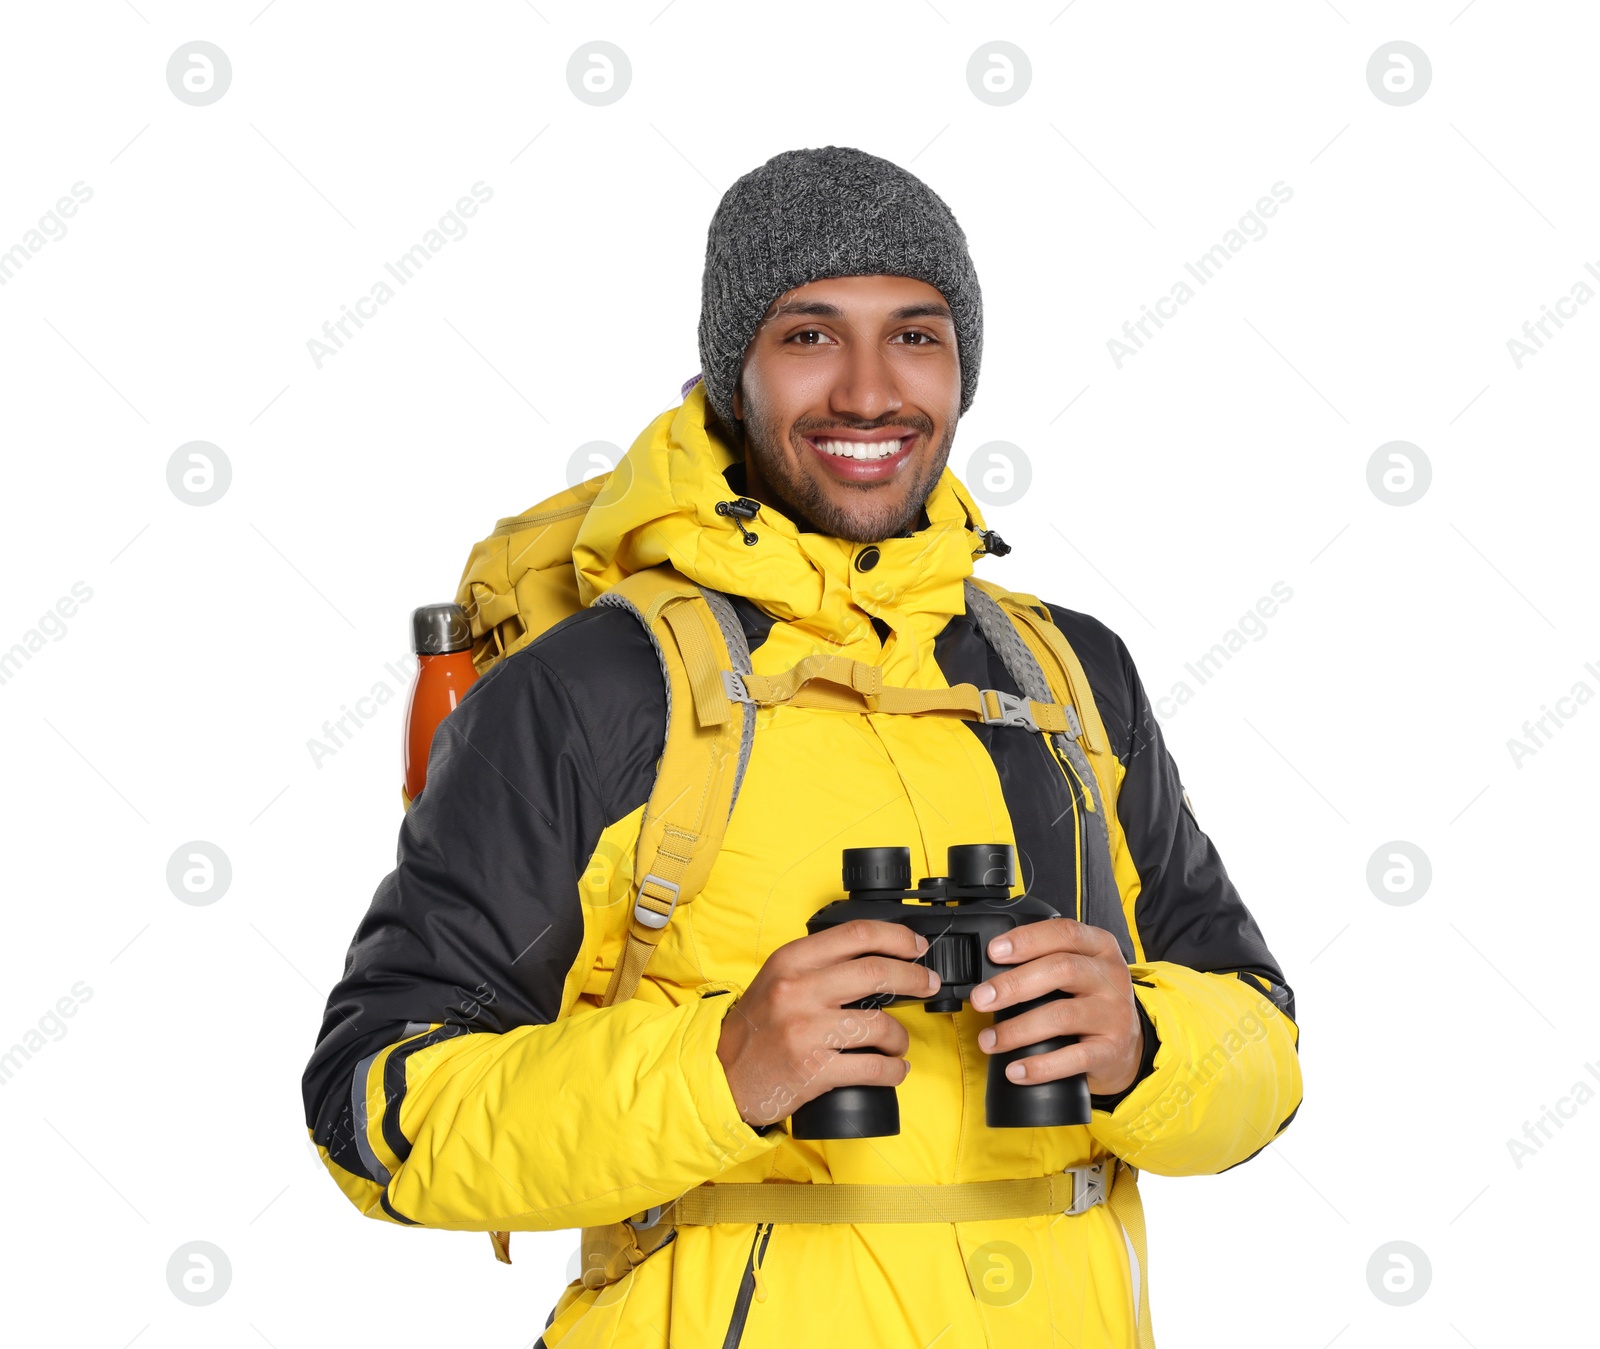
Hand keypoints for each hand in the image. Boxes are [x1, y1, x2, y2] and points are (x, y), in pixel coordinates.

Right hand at [716, 920, 938, 1126]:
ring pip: (881, 1024)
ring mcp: (807, 1031)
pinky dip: (894, 1070)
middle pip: (877, 972)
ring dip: (901, 1036)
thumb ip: (815, 964)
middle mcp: (799, 990)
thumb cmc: (755, 1029)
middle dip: (914, 977)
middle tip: (927, 983)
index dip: (896, 937)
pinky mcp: (815, 1070)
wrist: (721, 1075)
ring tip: (898, 1043)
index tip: (915, 945)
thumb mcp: (776, 979)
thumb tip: (872, 956)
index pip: (856, 934)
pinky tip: (895, 1069)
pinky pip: (873, 1067)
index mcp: (791, 961)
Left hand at [970, 918, 1143, 1095]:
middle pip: (1061, 970)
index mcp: (1100, 947)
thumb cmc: (1090, 1001)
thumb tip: (989, 975)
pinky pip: (1074, 1058)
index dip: (1026, 940)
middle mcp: (1111, 976)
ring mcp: (1115, 1014)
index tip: (994, 952)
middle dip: (1013, 984)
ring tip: (988, 1040)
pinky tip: (1016, 1070)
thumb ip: (1045, 961)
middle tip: (981, 999)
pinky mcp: (1112, 1050)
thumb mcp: (1078, 970)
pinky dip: (1040, 1066)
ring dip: (1017, 1029)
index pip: (1064, 933)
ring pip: (1062, 1016)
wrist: (1126, 1047)